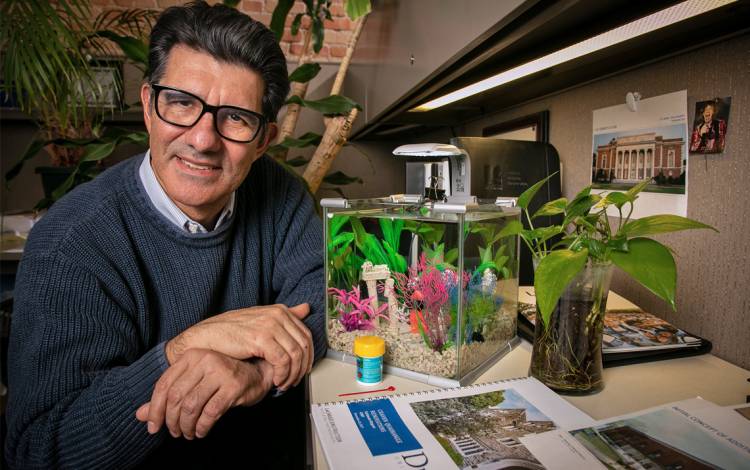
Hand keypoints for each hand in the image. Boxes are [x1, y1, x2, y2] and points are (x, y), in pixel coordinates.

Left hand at [136, 349, 273, 438]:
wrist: (257, 373)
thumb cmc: (221, 378)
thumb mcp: (193, 382)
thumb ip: (167, 397)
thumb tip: (140, 415)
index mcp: (191, 356)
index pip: (164, 385)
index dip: (155, 410)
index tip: (153, 428)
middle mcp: (204, 360)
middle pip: (176, 397)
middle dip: (171, 421)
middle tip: (174, 432)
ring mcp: (220, 372)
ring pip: (191, 406)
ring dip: (186, 426)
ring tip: (188, 433)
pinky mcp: (233, 386)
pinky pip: (210, 412)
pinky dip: (202, 427)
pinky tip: (202, 431)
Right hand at [166, 303, 312, 389]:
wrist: (204, 338)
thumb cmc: (228, 332)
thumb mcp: (259, 321)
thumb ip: (284, 316)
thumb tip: (306, 308)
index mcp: (279, 310)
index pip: (306, 334)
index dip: (308, 356)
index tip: (303, 370)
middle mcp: (277, 315)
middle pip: (304, 345)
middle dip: (302, 367)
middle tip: (294, 380)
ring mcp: (269, 325)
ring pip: (295, 354)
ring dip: (292, 374)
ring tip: (283, 383)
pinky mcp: (261, 338)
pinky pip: (283, 360)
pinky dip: (282, 374)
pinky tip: (276, 381)